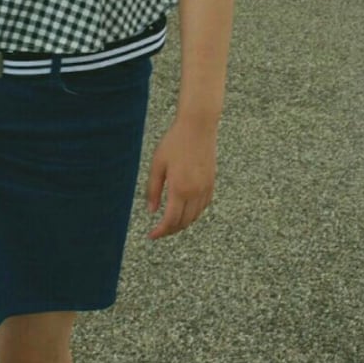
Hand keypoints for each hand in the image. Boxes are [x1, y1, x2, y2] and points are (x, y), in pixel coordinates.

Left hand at [145, 118, 217, 240]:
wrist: (198, 127)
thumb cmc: (175, 142)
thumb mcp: (157, 165)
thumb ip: (153, 190)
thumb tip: (152, 211)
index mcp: (179, 188)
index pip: (170, 220)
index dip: (160, 232)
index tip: (151, 236)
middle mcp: (195, 192)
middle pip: (184, 222)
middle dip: (170, 230)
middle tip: (159, 232)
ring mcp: (205, 188)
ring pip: (195, 216)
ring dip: (182, 224)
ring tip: (170, 224)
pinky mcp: (211, 182)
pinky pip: (203, 206)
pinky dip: (194, 214)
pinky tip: (185, 211)